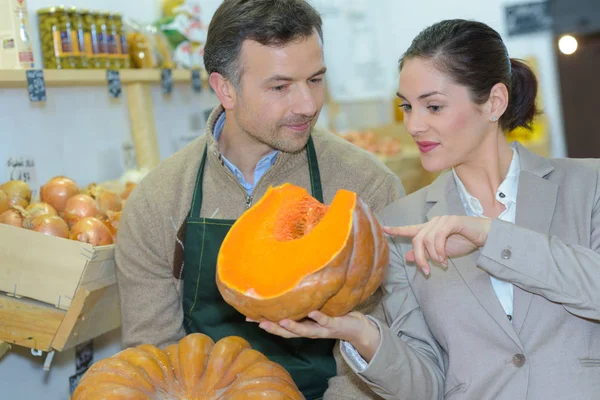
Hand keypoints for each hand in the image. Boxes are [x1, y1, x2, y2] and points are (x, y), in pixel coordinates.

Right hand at [251, 311, 380, 361]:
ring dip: (293, 327)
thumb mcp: (312, 311)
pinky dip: (318, 317)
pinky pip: (324, 320)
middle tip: (259, 322)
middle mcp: (308, 331)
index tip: (248, 317)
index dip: (264, 323)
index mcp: (301, 327)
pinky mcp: (333, 324)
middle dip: (274, 328)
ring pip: (304, 330)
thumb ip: (299, 305)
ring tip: (281, 320)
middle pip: (288, 332)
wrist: (355, 327)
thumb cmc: (330, 316)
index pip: (279, 326)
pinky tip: (311, 311)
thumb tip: (284, 290)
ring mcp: (320, 328)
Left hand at [383, 215, 491, 274]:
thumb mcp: (441, 252)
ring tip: (441, 263)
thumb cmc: (463, 242)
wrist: (484, 236)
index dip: (397, 230)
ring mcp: (442, 221)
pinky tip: (445, 259)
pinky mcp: (451, 222)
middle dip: (419, 257)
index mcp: (429, 229)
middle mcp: (433, 222)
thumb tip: (408, 257)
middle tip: (426, 270)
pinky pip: (438, 237)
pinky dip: (439, 250)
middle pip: (416, 240)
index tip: (384, 229)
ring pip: (426, 239)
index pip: (410, 229)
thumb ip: (425, 253)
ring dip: (432, 255)